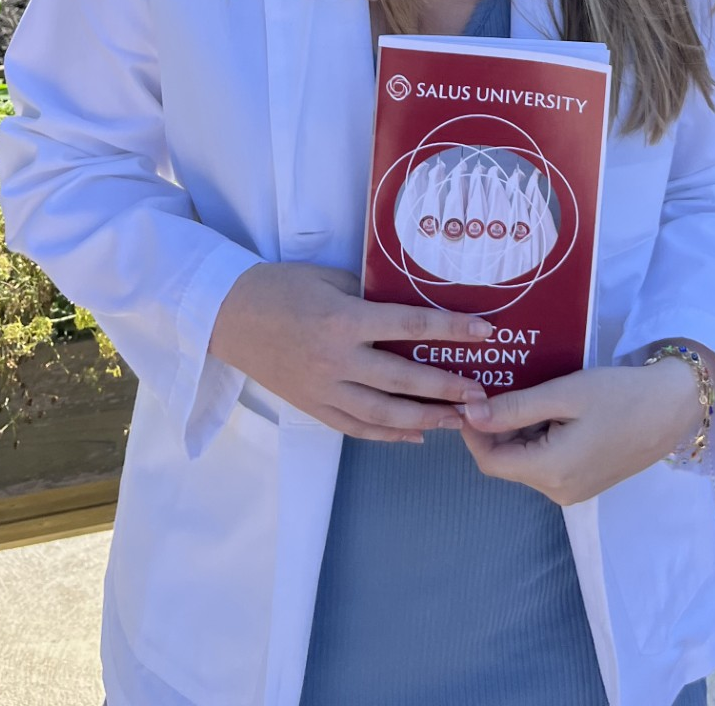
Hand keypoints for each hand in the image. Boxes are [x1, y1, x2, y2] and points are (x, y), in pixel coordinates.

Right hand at [209, 262, 493, 442]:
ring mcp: (324, 389)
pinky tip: (414, 435)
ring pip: (383, 414)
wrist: (229, 316)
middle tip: (481, 395)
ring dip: (425, 419)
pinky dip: (388, 435)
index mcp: (344, 320)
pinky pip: (356, 428)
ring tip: (457, 420)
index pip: (411, 325)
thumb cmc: (281, 286)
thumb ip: (368, 295)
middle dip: (447, 388)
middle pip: (404, 379)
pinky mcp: (312, 407)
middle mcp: (337, 360)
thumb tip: (408, 304)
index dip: (451, 329)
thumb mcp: (330, 278)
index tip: (485, 332)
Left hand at [457, 357, 703, 502]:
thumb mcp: (564, 394)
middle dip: (494, 428)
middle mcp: (558, 492)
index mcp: (551, 471)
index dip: (472, 430)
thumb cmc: (619, 395)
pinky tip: (549, 410)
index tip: (469, 395)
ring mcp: (573, 492)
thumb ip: (515, 408)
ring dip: (517, 432)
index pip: (489, 460)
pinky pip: (546, 464)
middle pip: (507, 462)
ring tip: (524, 392)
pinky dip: (538, 439)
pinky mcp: (585, 484)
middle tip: (496, 386)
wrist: (673, 408)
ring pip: (525, 463)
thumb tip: (470, 414)